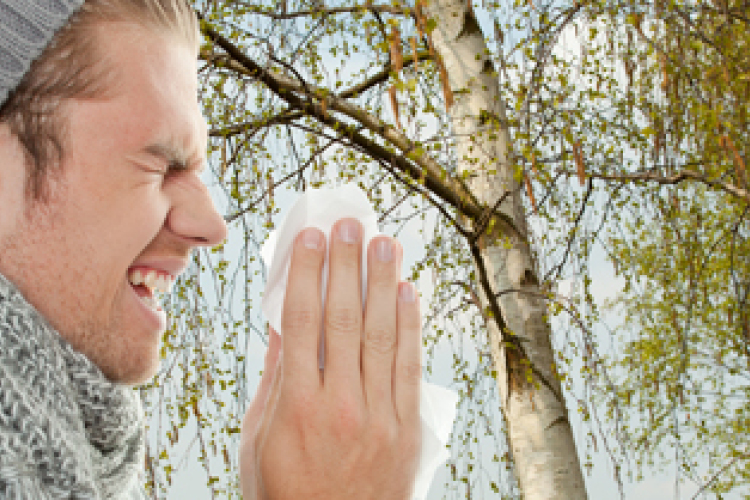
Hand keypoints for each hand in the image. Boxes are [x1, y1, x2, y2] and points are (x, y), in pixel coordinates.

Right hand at [239, 218, 421, 499]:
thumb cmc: (286, 493)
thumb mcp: (258, 442)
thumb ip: (272, 382)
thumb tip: (281, 327)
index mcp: (294, 406)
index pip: (301, 322)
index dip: (305, 273)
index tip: (310, 237)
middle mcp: (339, 405)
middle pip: (344, 319)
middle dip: (347, 265)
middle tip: (350, 224)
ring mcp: (379, 417)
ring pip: (382, 335)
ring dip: (383, 283)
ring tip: (385, 242)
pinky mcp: (407, 429)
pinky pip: (410, 367)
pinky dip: (411, 326)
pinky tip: (409, 292)